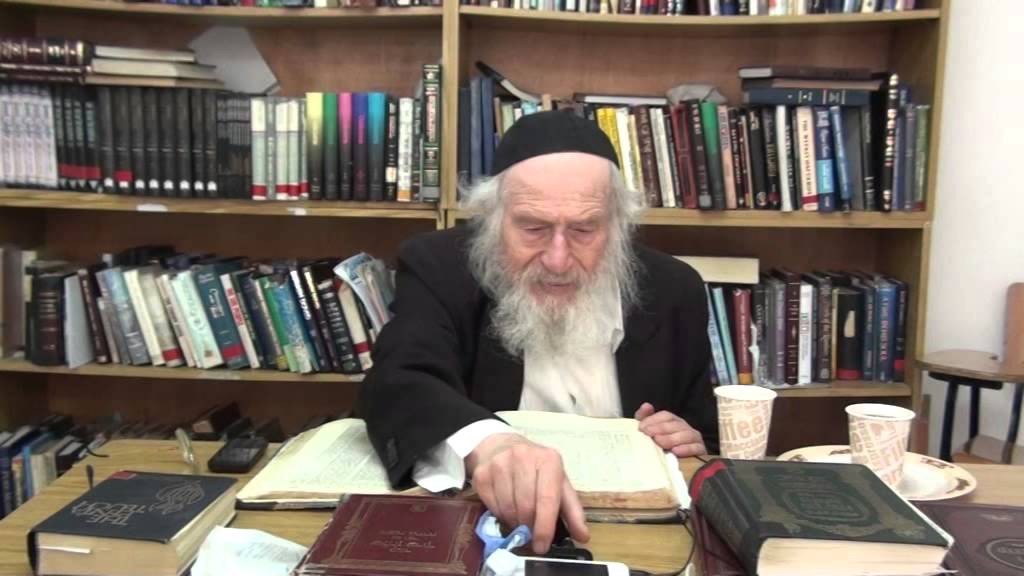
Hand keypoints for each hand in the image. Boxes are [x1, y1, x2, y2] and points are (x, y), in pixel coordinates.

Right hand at [466, 433, 588, 553]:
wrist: (503, 446)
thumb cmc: (536, 468)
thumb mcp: (559, 483)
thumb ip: (572, 510)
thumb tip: (583, 536)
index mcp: (548, 460)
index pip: (547, 499)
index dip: (544, 527)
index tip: (541, 546)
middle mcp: (523, 457)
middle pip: (526, 507)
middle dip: (529, 527)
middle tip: (531, 532)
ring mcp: (499, 463)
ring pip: (508, 509)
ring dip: (515, 522)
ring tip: (520, 518)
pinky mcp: (482, 473)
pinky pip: (491, 507)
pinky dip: (500, 515)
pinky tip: (507, 508)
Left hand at [634, 403, 706, 457]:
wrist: (676, 467)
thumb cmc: (661, 448)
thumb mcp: (650, 432)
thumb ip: (645, 418)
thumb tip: (646, 405)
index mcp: (673, 422)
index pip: (665, 416)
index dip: (653, 420)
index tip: (641, 428)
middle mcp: (685, 428)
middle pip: (675, 424)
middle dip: (661, 428)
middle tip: (648, 434)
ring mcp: (694, 439)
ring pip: (686, 435)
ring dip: (672, 438)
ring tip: (659, 442)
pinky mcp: (701, 451)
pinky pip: (696, 448)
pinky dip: (687, 449)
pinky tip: (675, 451)